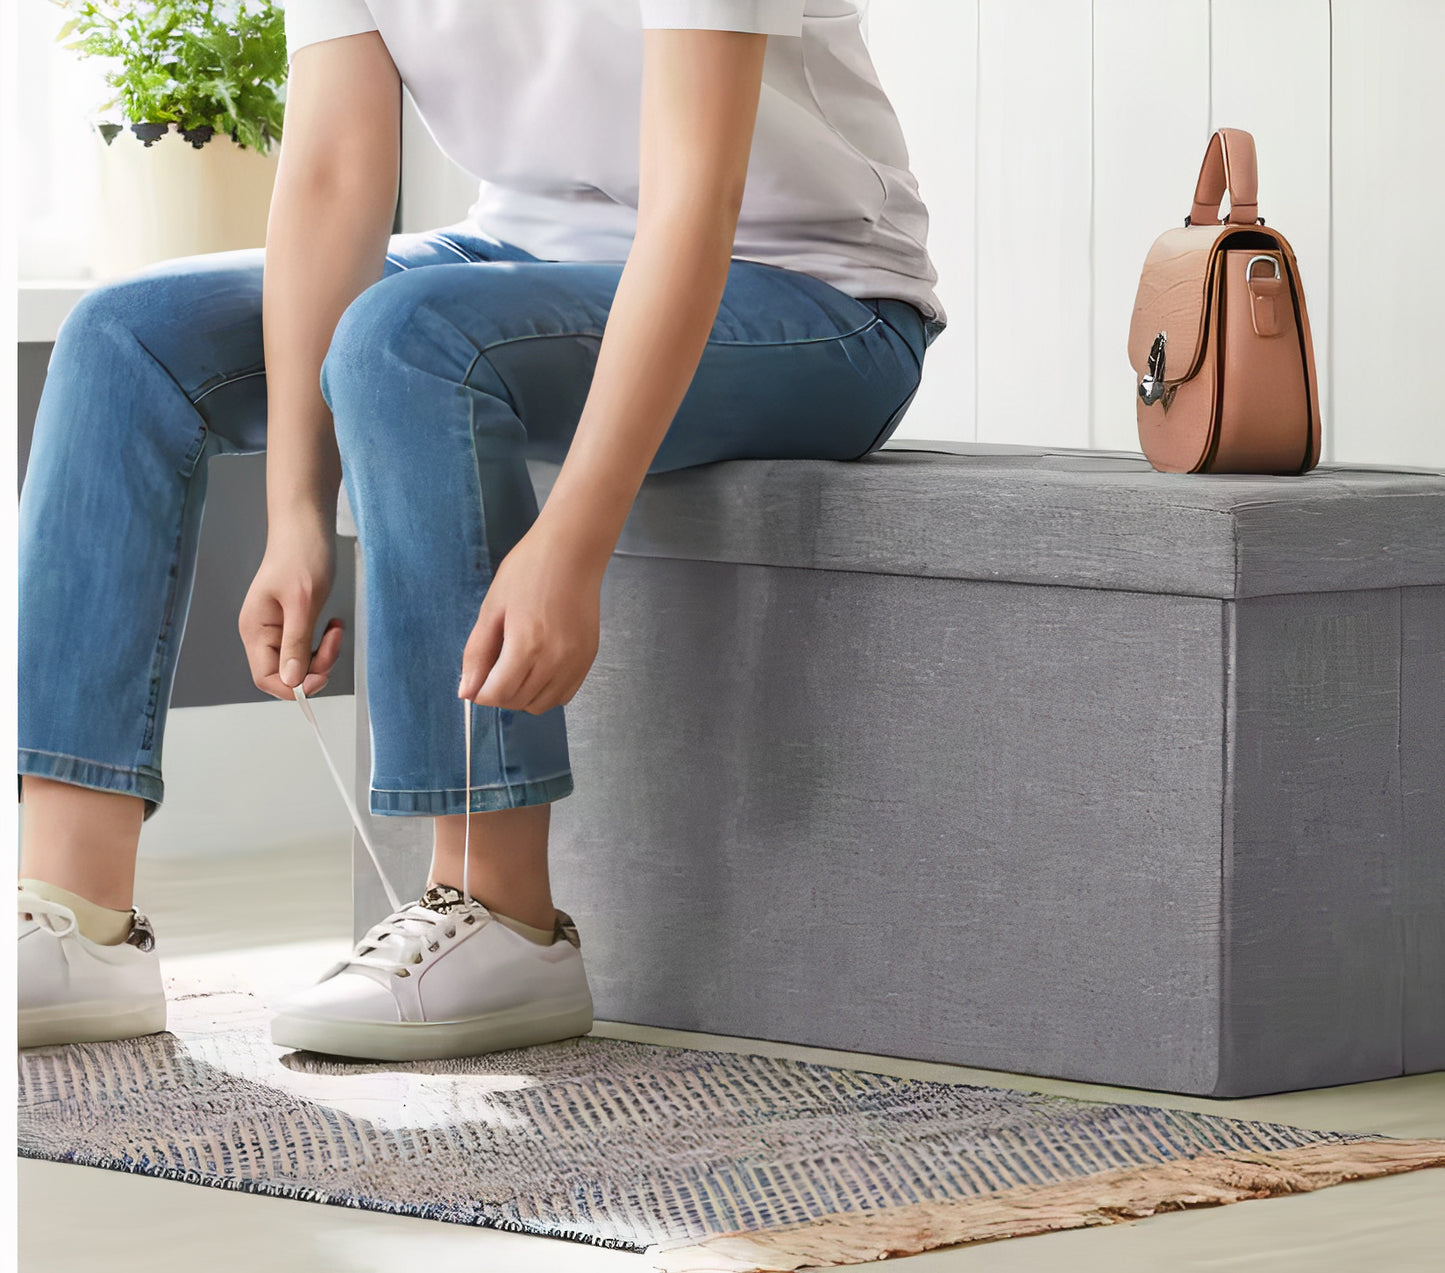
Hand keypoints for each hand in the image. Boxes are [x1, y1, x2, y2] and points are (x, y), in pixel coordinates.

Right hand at [238, 514, 344, 699]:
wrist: (307, 527)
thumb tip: (290, 681)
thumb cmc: (302, 555)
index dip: (294, 686)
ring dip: (324, 654)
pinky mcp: (292, 622)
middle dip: (316, 666)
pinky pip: (307, 647)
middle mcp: (262, 634)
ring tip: (336, 627)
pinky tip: (333, 624)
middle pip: (286, 674)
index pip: (266, 679)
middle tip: (335, 640)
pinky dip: (324, 642)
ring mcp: (277, 629)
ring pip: (301, 663)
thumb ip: (295, 644)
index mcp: (256, 630)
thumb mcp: (303, 602)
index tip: (322, 674)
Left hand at [458, 521, 605, 713]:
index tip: (477, 682)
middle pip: (519, 702)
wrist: (572, 552)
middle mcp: (555, 659)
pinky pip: (564, 695)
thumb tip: (467, 691)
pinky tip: (538, 669)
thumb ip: (477, 653)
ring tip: (516, 669)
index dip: (480, 693)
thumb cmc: (529, 571)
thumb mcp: (491, 608)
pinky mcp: (589, 658)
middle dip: (499, 694)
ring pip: (542, 704)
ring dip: (523, 696)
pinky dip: (546, 692)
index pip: (498, 694)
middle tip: (494, 669)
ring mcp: (576, 661)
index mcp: (527, 645)